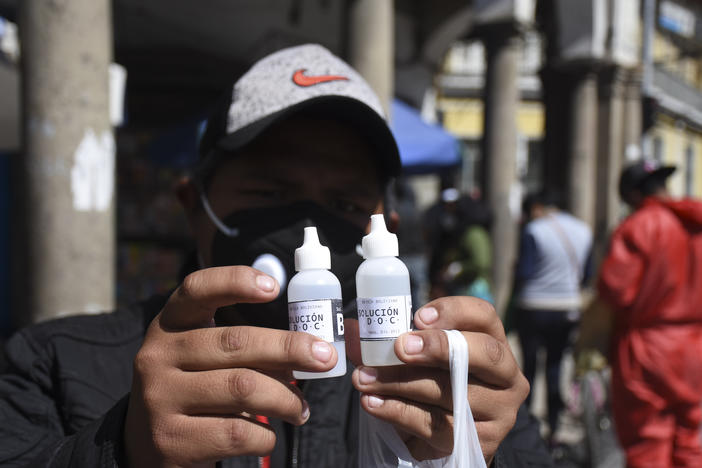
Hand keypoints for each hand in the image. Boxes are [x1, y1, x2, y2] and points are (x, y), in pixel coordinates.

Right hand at [124, 266, 337, 467]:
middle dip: (289, 348)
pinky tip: (268, 434)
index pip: (197, 290)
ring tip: (301, 409)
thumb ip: (245, 347)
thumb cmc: (192, 391)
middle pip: (235, 342)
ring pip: (243, 388)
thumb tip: (310, 348)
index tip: (274, 286)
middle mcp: (157, 356)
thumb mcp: (204, 358)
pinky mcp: (171, 441)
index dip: (235, 281)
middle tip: (325, 358)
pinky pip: (237, 432)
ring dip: (286, 399)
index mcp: (169, 326)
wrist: (145, 449)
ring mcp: (159, 399)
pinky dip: (265, 434)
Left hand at [346, 296, 528, 463]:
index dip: (453, 311)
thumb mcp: (422, 358)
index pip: (484, 316)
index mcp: (495, 343)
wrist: (448, 436)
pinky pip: (434, 424)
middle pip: (484, 353)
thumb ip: (393, 340)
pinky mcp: (479, 442)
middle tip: (400, 347)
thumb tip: (354, 330)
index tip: (417, 316)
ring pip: (450, 392)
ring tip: (364, 378)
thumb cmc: (434, 383)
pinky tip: (372, 402)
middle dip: (439, 347)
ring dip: (401, 382)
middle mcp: (507, 376)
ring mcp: (498, 412)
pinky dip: (397, 411)